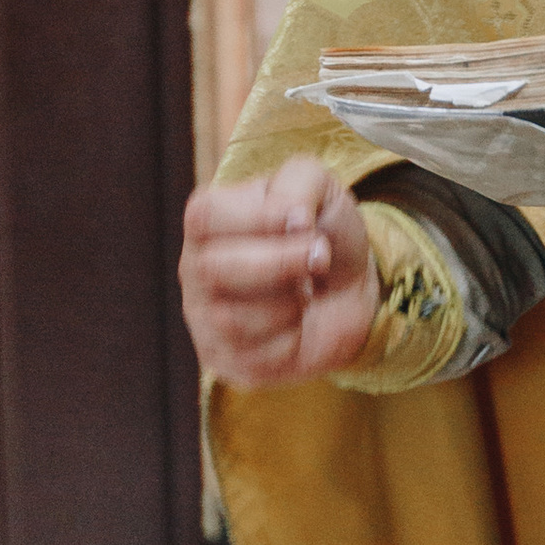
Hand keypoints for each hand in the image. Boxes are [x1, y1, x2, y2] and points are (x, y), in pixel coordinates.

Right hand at [181, 155, 380, 383]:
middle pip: (213, 270)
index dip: (260, 218)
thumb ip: (299, 184)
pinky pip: (254, 355)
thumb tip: (293, 219)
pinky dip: (291, 335)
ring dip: (287, 301)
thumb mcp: (318, 188)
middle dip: (281, 262)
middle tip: (320, 255)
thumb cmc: (323, 232)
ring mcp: (204, 319)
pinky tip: (297, 321)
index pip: (203, 216)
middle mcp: (194, 269)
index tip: (305, 218)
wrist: (350, 290)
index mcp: (206, 221)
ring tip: (305, 289)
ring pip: (230, 318)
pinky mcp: (226, 360)